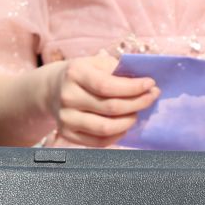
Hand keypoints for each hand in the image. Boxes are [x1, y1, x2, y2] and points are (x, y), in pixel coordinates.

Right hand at [43, 51, 157, 146]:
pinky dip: (117, 135)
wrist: (52, 88)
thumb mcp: (96, 63)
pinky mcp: (67, 134)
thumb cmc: (82, 74)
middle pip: (110, 108)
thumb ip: (118, 70)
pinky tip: (124, 126)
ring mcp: (66, 118)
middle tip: (151, 98)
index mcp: (75, 73)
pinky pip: (98, 141)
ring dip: (128, 121)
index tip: (151, 85)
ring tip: (136, 112)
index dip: (133, 88)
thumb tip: (145, 83)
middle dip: (138, 103)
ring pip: (105, 128)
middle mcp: (68, 96)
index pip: (108, 85)